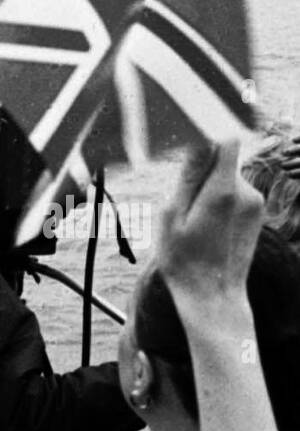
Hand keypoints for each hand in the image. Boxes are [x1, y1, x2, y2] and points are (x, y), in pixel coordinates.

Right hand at [156, 142, 262, 314]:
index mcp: (222, 191)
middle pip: (222, 160)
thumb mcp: (172, 217)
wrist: (212, 295)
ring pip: (227, 177)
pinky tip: (207, 227)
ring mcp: (255, 202)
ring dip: (208, 188)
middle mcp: (245, 192)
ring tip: (193, 220)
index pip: (225, 140)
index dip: (207, 135)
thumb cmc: (183, 260)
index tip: (188, 143)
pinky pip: (235, 193)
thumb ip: (188, 177)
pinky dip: (218, 200)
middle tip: (182, 202)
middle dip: (200, 171)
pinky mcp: (257, 212)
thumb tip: (197, 141)